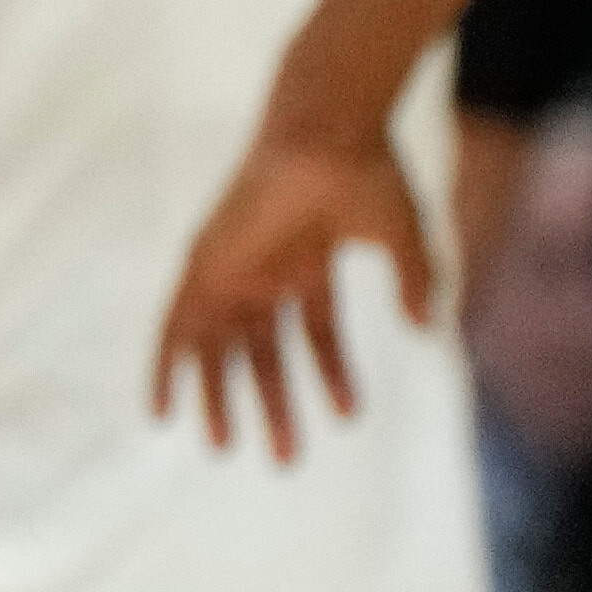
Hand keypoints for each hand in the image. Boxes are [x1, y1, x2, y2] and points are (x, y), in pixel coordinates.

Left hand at [154, 115, 432, 464]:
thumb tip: (429, 330)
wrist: (328, 132)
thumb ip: (417, 284)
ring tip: (224, 448)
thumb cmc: (369, 172)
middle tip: (283, 459)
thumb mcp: (403, 239)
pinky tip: (162, 409)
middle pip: (263, 354)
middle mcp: (266, 271)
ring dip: (218, 398)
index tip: (350, 418)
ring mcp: (233, 267)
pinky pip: (174, 323)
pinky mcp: (205, 262)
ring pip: (217, 348)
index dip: (334, 379)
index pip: (317, 339)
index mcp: (308, 267)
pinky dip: (165, 366)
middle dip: (273, 406)